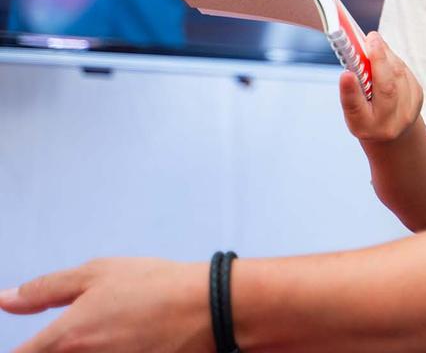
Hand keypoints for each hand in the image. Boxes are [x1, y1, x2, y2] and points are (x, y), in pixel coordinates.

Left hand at [0, 258, 210, 352]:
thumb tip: (6, 300)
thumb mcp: (97, 273)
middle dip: (57, 350)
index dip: (22, 352)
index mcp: (66, 339)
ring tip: (113, 335)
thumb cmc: (158, 286)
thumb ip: (45, 289)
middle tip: (90, 332)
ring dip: (87, 351)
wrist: (213, 309)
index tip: (31, 345)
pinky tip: (129, 343)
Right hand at [339, 31, 424, 142]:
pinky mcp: (418, 98)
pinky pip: (406, 72)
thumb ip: (352, 87)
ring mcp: (407, 112)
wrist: (392, 130)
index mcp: (364, 126)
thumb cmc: (366, 113)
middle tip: (370, 39)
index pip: (355, 108)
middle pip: (386, 88)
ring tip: (374, 42)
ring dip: (386, 55)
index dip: (350, 90)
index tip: (346, 73)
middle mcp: (388, 123)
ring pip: (399, 75)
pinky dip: (394, 60)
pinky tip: (385, 56)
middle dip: (378, 60)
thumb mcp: (353, 108)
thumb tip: (357, 52)